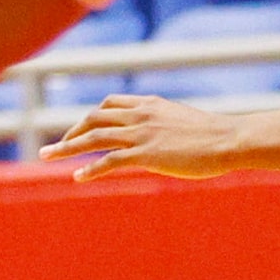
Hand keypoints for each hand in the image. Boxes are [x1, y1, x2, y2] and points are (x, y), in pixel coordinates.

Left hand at [41, 94, 245, 179]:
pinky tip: (77, 176)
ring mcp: (142, 134)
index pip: (110, 103)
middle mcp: (141, 115)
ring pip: (94, 137)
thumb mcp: (184, 122)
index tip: (80, 128)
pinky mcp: (146, 154)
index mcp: (150, 104)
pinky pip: (109, 160)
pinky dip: (90, 168)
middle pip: (94, 118)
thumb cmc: (216, 135)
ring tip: (47, 156)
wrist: (232, 139)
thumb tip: (161, 136)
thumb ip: (165, 124)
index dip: (91, 116)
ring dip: (66, 147)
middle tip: (54, 147)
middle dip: (71, 132)